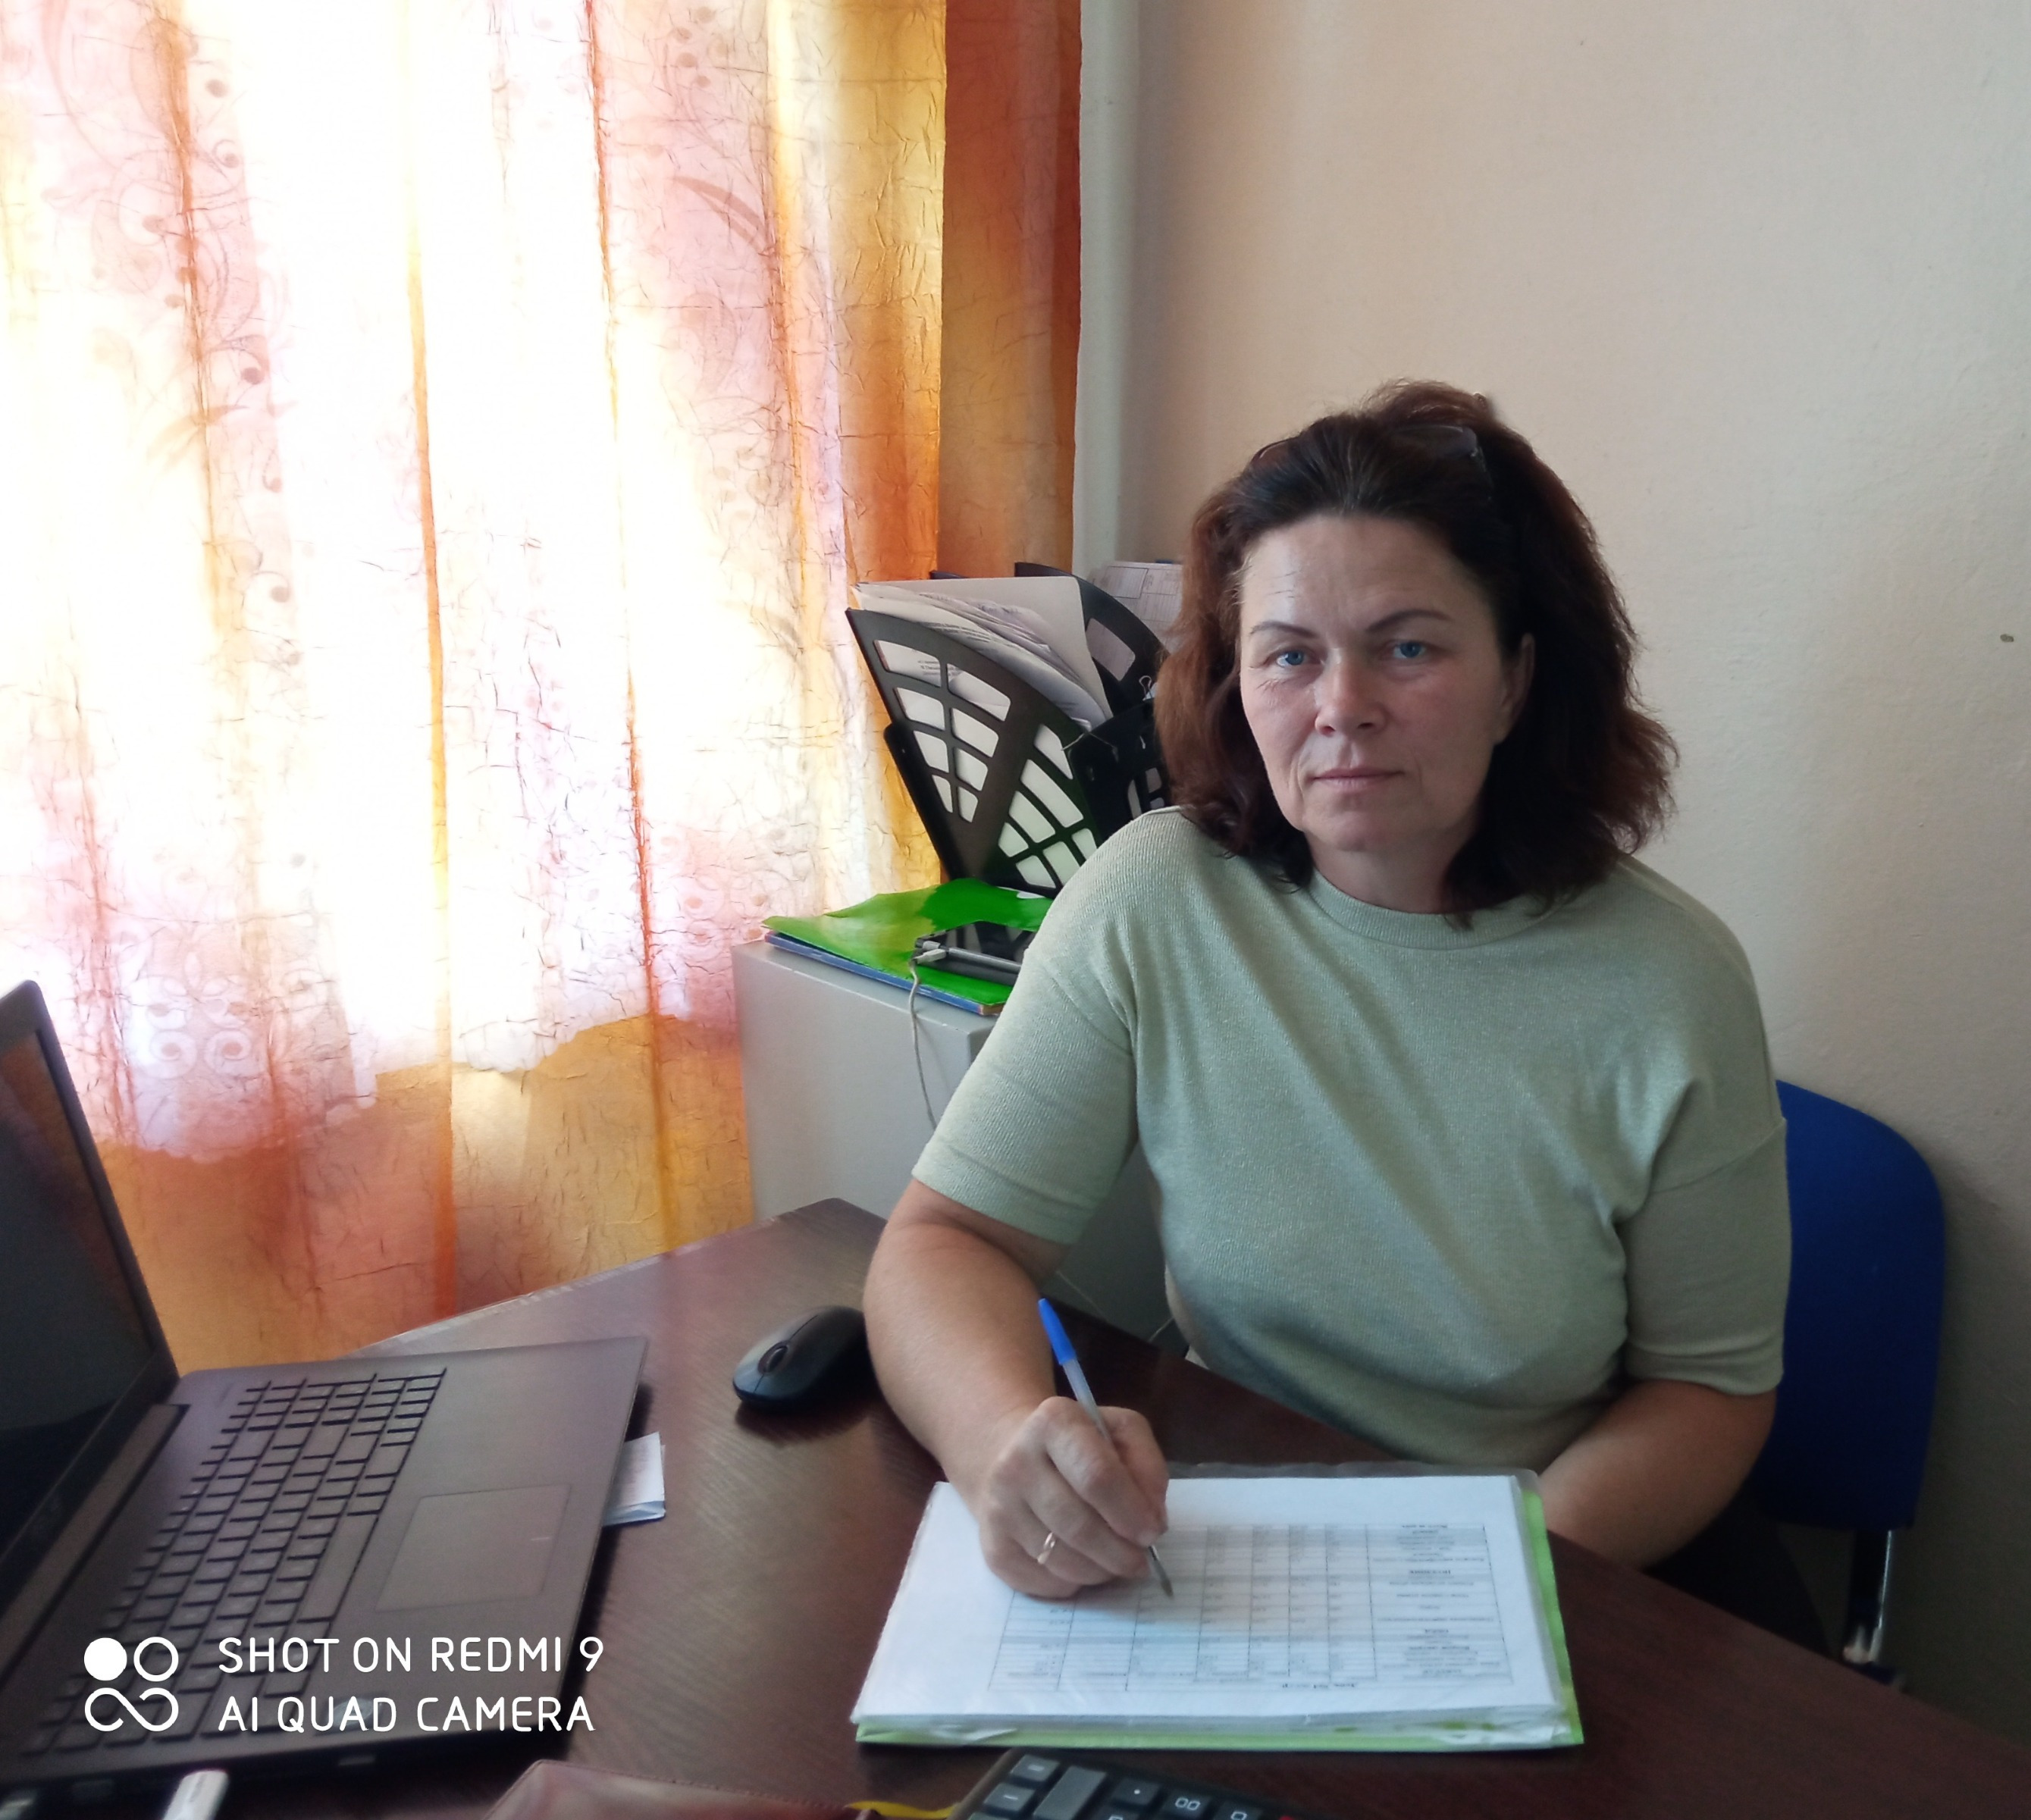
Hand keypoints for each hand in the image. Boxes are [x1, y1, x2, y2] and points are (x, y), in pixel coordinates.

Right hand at [964, 1397, 1168, 1597]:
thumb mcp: (1120, 1432)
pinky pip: (1044, 1583)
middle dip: (1121, 1553)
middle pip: (1079, 1525)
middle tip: (1140, 1560)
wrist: (1009, 1455)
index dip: (1131, 1511)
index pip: (1096, 1476)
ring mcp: (999, 1508)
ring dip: (1101, 1571)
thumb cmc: (1078, 1445)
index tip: (1152, 1532)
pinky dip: (1074, 1583)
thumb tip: (1152, 1518)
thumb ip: (1147, 1466)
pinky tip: (1082, 1563)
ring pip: (1062, 1560)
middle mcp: (1016, 1463)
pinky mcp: (992, 1548)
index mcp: (1053, 1423)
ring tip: (1115, 1561)